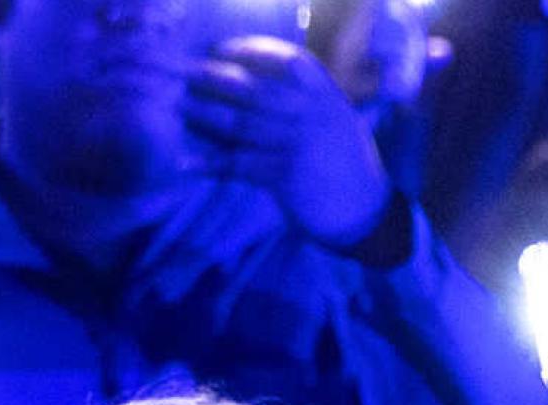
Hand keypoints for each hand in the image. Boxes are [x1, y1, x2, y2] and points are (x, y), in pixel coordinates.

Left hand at [184, 38, 391, 249]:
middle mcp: (315, 117)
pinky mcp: (286, 178)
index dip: (255, 51)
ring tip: (181, 109)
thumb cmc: (344, 163)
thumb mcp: (336, 121)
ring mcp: (301, 146)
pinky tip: (187, 163)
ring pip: (243, 125)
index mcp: (328, 98)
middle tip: (187, 75)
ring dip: (207, 117)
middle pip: (257, 91)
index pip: (292, 61)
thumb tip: (256, 85)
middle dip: (217, 79)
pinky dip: (211, 163)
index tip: (224, 49)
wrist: (365, 212)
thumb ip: (305, 102)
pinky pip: (240, 164)